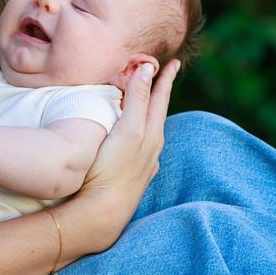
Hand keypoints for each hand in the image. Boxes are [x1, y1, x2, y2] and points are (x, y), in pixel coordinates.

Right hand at [75, 60, 179, 247]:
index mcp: (150, 132)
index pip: (160, 98)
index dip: (165, 79)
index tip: (173, 62)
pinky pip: (142, 146)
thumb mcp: (127, 129)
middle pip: (158, 113)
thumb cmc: (111, 168)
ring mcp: (143, 163)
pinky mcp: (132, 175)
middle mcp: (151, 147)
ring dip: (150, 114)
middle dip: (161, 93)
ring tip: (149, 104)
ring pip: (151, 131)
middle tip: (165, 76)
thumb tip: (147, 69)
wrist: (102, 212)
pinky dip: (141, 133)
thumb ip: (137, 98)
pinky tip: (136, 139)